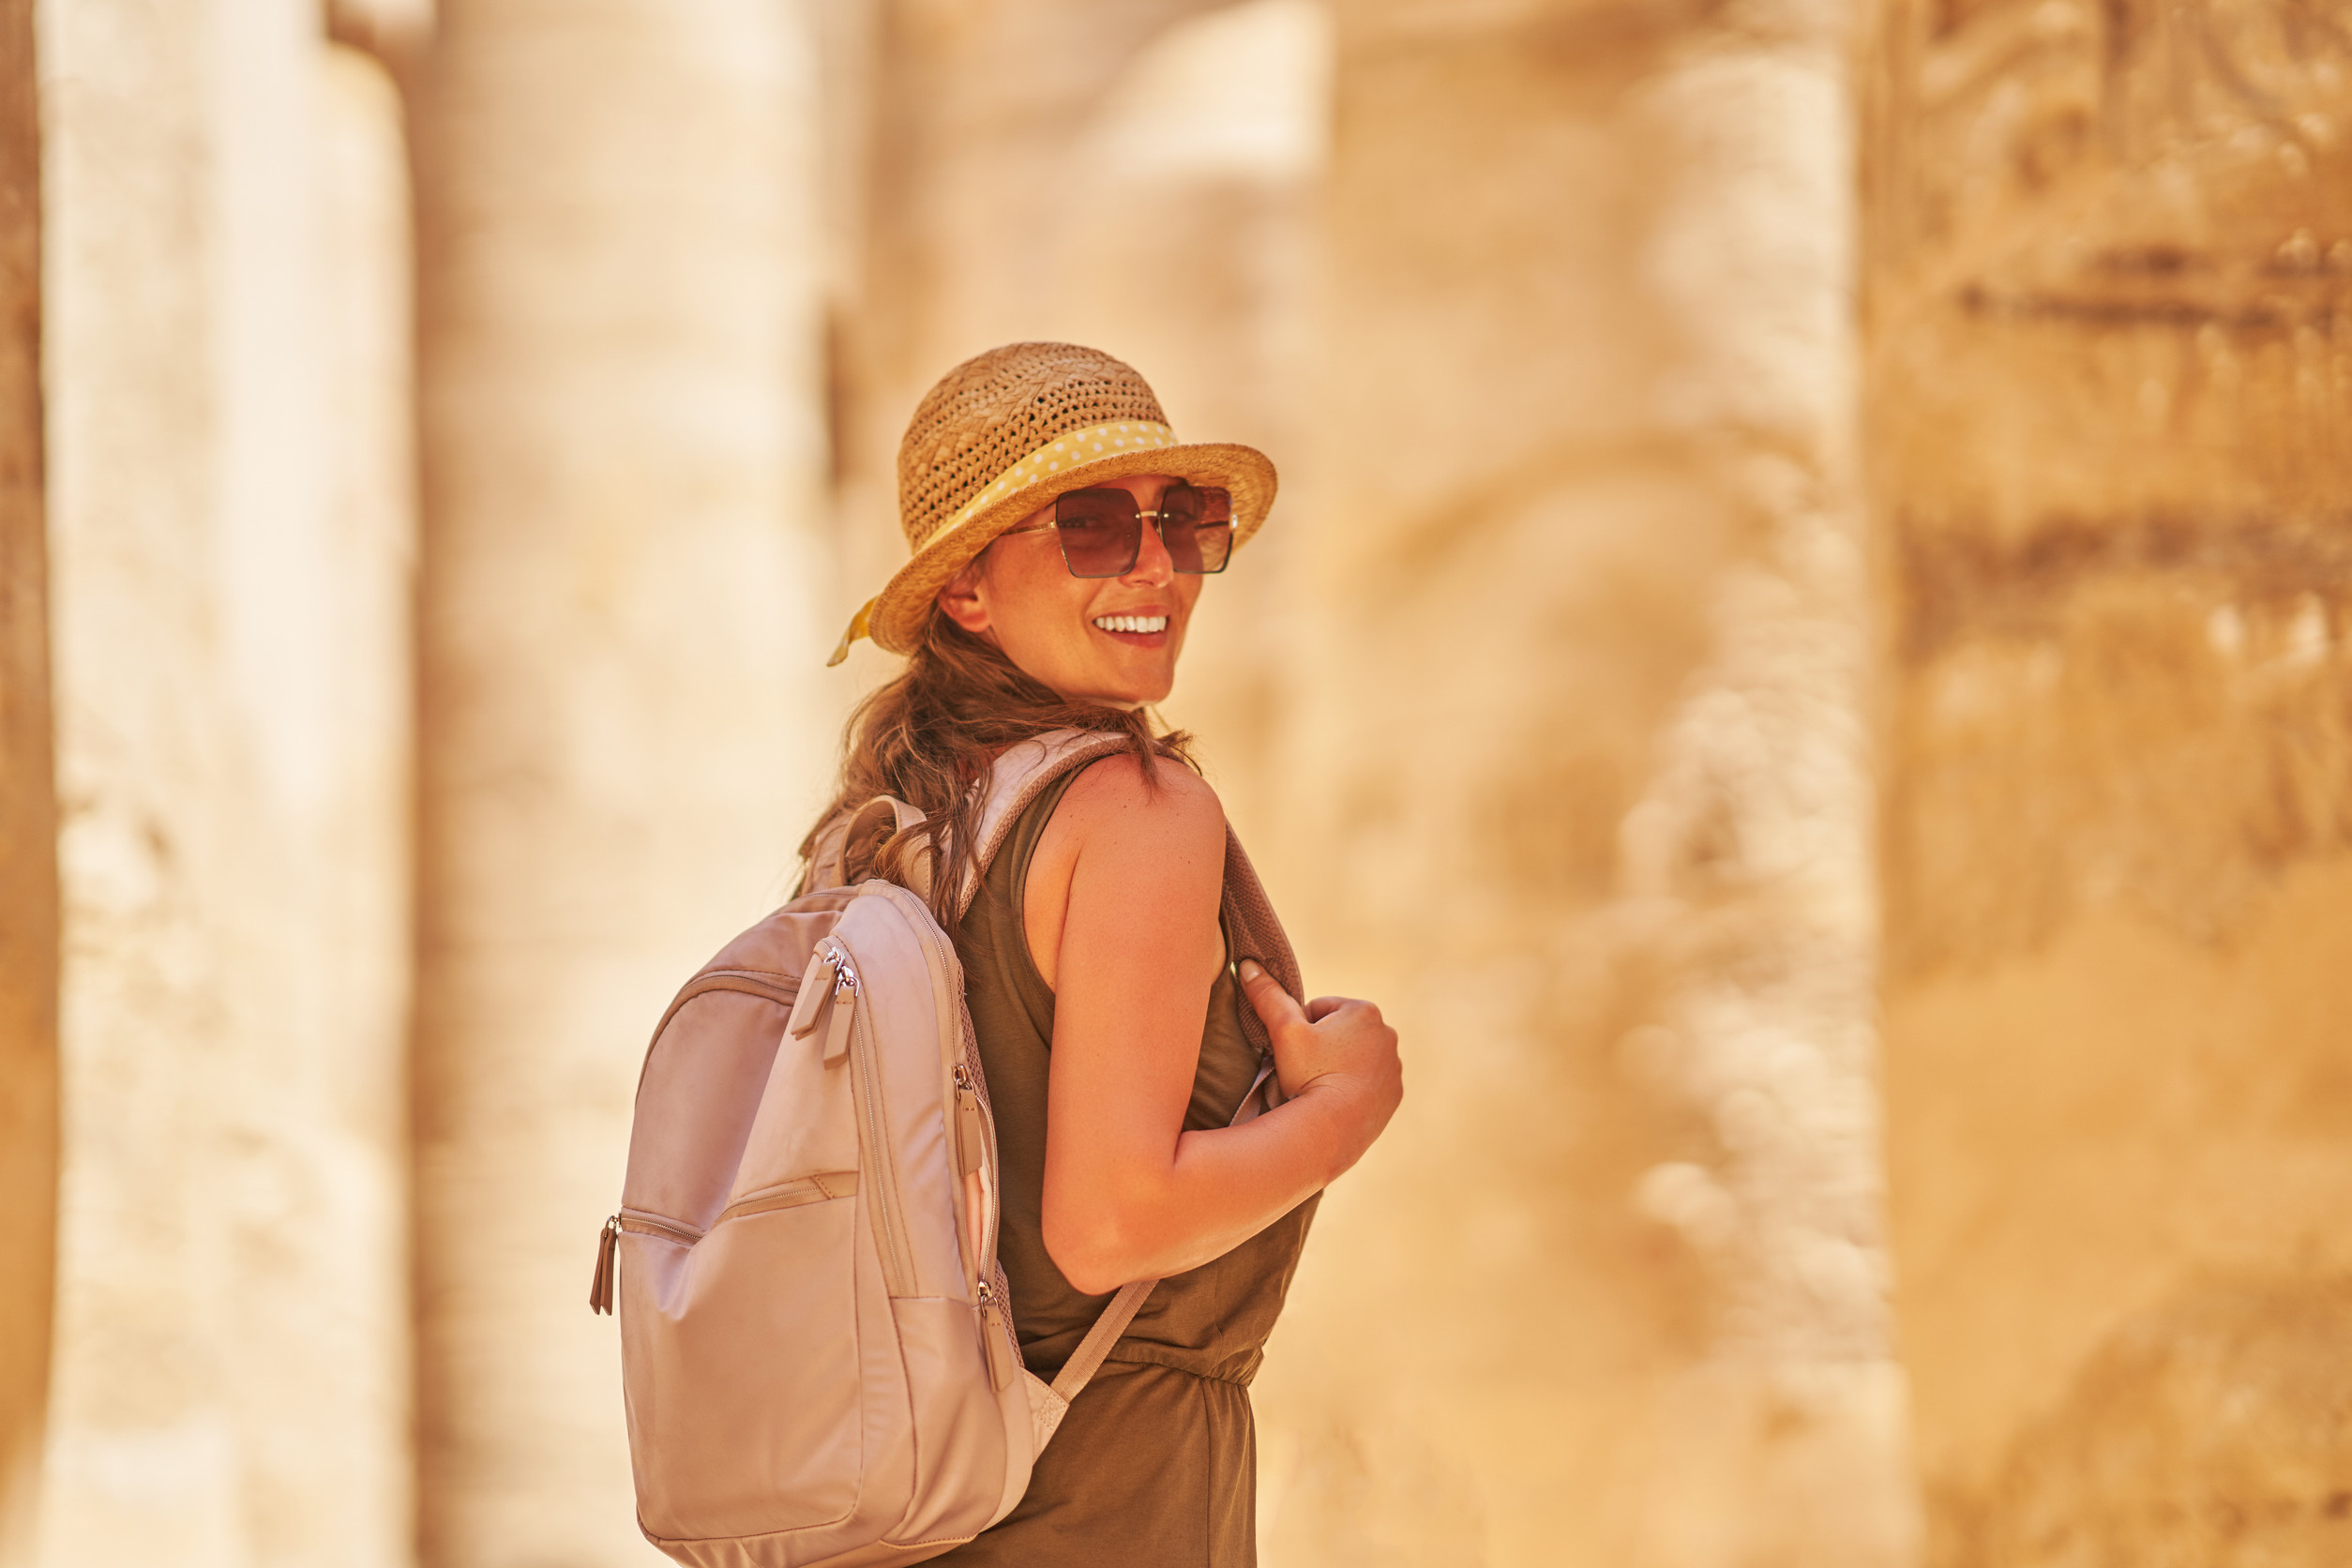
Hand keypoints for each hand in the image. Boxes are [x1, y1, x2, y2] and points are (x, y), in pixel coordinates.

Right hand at [1237, 959, 1402, 1180]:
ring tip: (1320, 1085)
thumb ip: (1268, 996)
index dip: (1300, 1029)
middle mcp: (1387, 1034)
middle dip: (1322, 1046)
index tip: (1295, 1051)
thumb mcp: (1284, 1031)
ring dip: (1338, 1065)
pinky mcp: (1395, 1093)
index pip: (1320, 1009)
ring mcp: (1394, 1065)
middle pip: (1339, 1033)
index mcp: (1364, 1011)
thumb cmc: (1310, 1074)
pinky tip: (1337, 1100)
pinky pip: (1369, 1083)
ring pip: (1354, 1058)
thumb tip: (1248, 965)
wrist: (1334, 1128)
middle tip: (1304, 1070)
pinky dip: (1354, 1087)